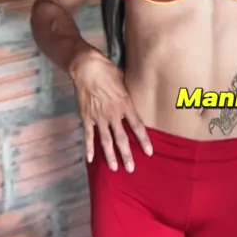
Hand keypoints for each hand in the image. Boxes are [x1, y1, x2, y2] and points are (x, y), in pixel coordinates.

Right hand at [69, 48, 152, 171]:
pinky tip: (91, 159)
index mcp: (125, 104)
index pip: (137, 126)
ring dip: (110, 155)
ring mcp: (99, 117)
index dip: (143, 140)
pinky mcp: (86, 117)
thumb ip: (128, 93)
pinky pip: (89, 135)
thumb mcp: (123, 79)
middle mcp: (113, 113)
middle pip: (122, 138)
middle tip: (131, 169)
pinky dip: (89, 147)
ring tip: (114, 168)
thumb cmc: (107, 70)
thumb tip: (131, 98)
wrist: (87, 67)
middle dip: (127, 154)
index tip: (149, 152)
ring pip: (106, 141)